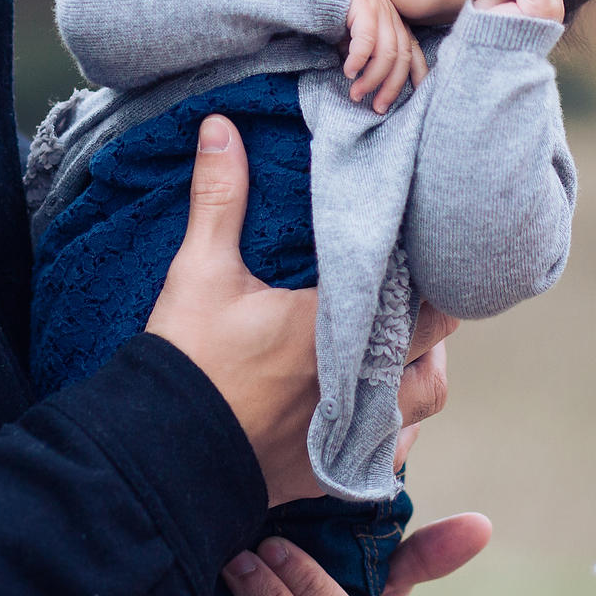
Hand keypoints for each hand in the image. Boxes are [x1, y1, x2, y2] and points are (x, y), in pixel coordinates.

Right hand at [146, 118, 455, 501]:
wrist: (161, 459)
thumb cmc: (186, 362)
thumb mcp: (200, 270)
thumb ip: (219, 196)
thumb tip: (220, 125)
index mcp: (339, 325)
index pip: (423, 291)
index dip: (431, 267)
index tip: (424, 243)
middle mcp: (362, 380)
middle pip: (434, 337)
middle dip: (430, 308)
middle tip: (412, 281)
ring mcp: (354, 430)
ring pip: (426, 394)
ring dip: (421, 364)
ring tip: (401, 338)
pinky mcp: (336, 469)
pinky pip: (394, 450)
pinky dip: (396, 424)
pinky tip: (377, 404)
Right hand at [343, 0, 427, 112]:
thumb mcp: (352, 28)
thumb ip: (360, 48)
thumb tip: (358, 74)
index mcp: (392, 20)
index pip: (413, 50)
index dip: (418, 74)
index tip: (417, 97)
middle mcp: (391, 15)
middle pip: (402, 57)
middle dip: (392, 87)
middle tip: (377, 107)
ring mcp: (379, 10)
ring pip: (387, 53)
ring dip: (373, 78)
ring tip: (357, 94)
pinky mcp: (363, 6)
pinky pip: (367, 40)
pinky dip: (359, 60)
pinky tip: (349, 72)